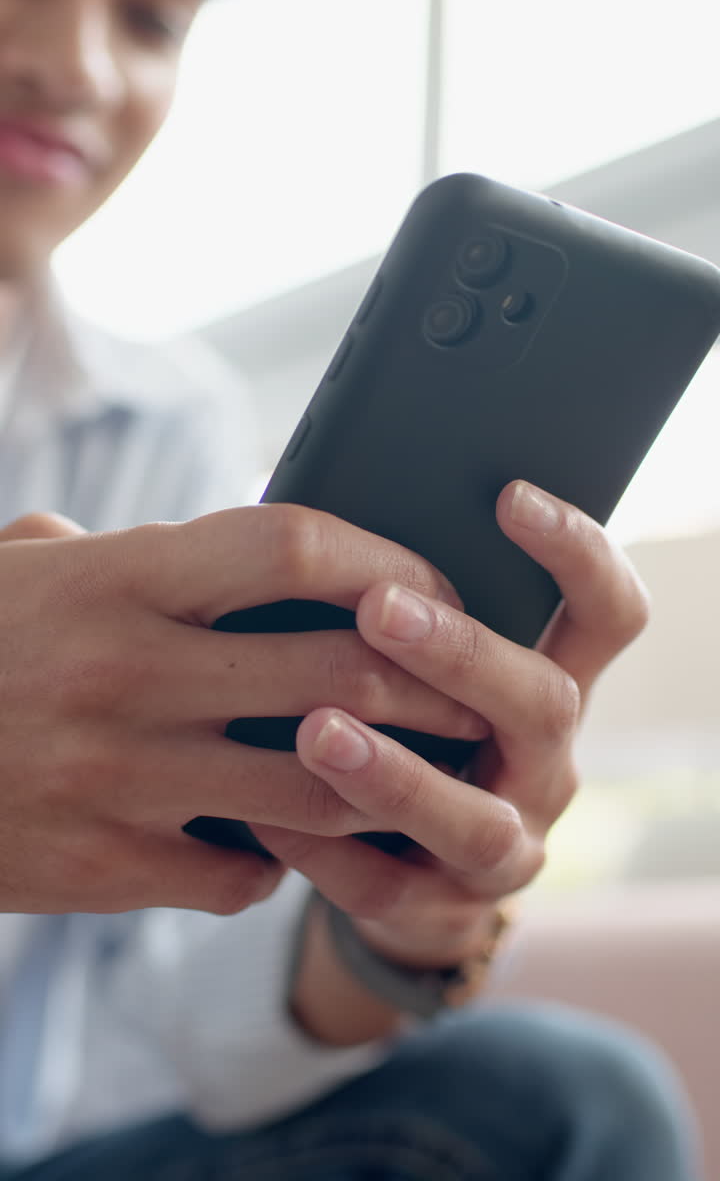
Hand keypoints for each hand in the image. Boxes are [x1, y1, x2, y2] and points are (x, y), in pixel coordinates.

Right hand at [0, 507, 484, 914]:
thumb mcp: (29, 571)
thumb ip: (126, 549)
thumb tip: (229, 546)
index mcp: (116, 582)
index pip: (291, 547)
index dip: (385, 560)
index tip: (430, 580)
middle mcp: (126, 675)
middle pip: (339, 674)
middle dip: (433, 683)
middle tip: (474, 687)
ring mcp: (118, 781)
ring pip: (316, 790)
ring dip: (386, 781)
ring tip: (420, 769)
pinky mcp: (102, 870)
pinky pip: (240, 874)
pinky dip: (281, 858)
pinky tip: (289, 838)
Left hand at [252, 482, 649, 968]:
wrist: (407, 869)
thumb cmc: (405, 727)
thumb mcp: (428, 670)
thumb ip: (407, 615)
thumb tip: (331, 524)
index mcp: (549, 686)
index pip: (607, 613)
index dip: (576, 554)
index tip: (509, 497)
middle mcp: (547, 766)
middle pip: (546, 704)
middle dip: (463, 654)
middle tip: (381, 608)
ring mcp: (505, 846)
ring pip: (476, 820)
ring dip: (396, 772)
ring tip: (316, 730)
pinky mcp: (444, 911)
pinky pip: (387, 889)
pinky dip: (322, 850)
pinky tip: (260, 815)